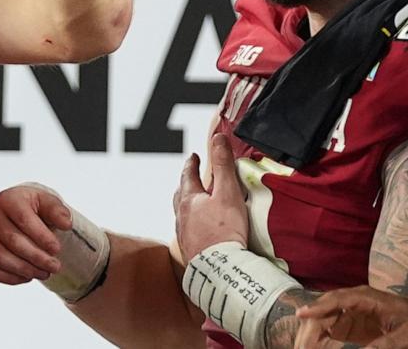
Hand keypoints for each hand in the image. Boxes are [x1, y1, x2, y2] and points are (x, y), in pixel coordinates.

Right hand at [0, 183, 74, 283]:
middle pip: (13, 241)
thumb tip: (66, 223)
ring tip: (44, 273)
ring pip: (2, 258)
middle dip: (37, 257)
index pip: (23, 219)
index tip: (57, 249)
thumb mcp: (47, 202)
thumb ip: (57, 210)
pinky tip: (28, 276)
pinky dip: (11, 278)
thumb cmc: (33, 208)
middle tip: (56, 267)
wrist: (15, 212)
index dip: (41, 237)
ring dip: (26, 270)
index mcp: (7, 199)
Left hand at [173, 133, 248, 260]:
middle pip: (180, 195)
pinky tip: (199, 231)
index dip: (192, 164)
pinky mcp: (190, 251)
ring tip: (194, 205)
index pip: (188, 175)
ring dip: (187, 206)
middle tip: (190, 178)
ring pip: (182, 214)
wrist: (218, 269)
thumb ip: (223, 165)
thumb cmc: (224, 231)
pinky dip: (192, 225)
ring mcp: (184, 234)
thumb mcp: (227, 192)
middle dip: (186, 184)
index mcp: (189, 200)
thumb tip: (218, 139)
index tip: (193, 157)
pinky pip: (188, 232)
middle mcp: (181, 216)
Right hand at [294, 287, 407, 348]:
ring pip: (322, 320)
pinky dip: (319, 341)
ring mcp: (349, 312)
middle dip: (310, 327)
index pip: (338, 299)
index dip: (319, 306)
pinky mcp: (349, 323)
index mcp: (366, 297)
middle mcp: (353, 301)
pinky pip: (328, 331)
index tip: (302, 314)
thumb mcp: (407, 335)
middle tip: (300, 347)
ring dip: (311, 335)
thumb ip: (386, 344)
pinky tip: (312, 348)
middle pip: (324, 311)